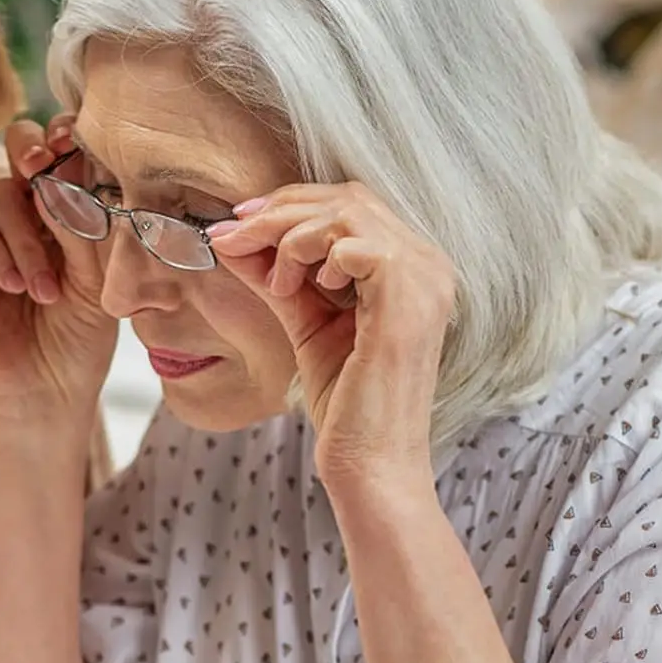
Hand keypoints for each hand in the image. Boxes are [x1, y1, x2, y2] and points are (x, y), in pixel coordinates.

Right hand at [0, 118, 117, 429]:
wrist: (46, 389)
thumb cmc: (79, 340)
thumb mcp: (96, 281)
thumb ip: (83, 227)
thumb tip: (60, 175)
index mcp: (73, 207)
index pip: (68, 151)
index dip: (67, 138)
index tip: (73, 146)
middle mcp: (32, 209)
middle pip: (24, 147)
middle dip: (34, 154)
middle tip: (42, 175)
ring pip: (0, 194)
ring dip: (25, 240)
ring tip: (44, 292)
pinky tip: (12, 286)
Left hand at [208, 182, 455, 490]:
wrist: (370, 465)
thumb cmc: (347, 407)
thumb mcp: (305, 325)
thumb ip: (278, 280)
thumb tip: (231, 240)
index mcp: (412, 270)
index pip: (353, 207)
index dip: (291, 205)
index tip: (237, 225)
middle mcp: (429, 265)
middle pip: (349, 197)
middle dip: (280, 210)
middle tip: (232, 233)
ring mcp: (425, 279)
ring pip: (348, 211)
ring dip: (289, 234)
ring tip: (274, 279)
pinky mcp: (408, 300)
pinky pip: (353, 243)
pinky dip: (310, 254)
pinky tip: (295, 288)